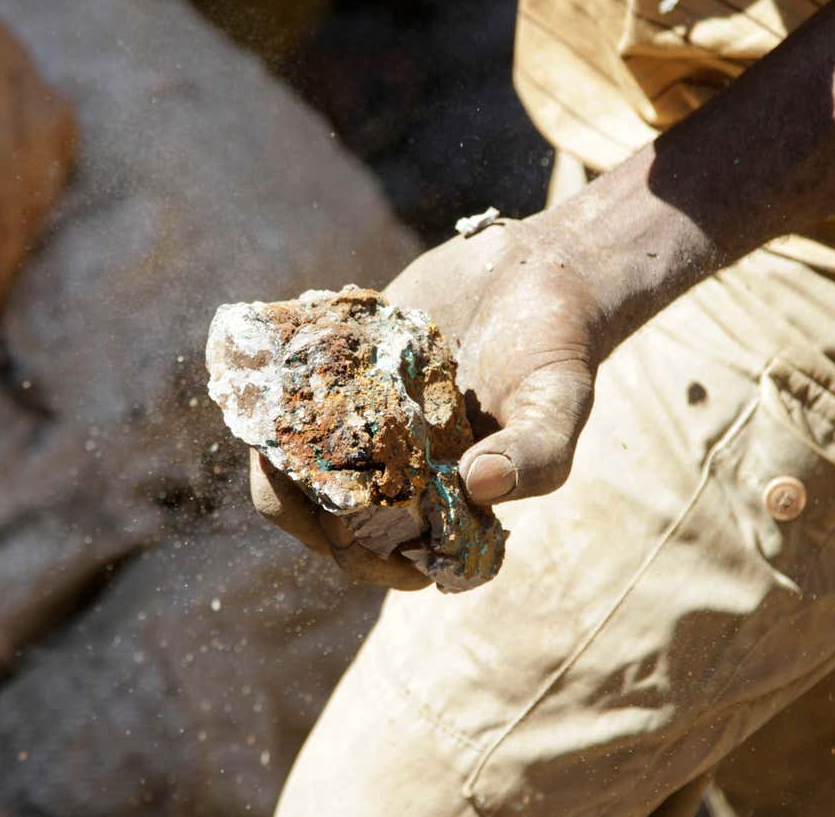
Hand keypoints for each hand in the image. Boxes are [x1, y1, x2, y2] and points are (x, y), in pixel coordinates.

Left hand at [250, 217, 604, 588]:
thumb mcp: (560, 403)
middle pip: (325, 522)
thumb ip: (535, 454)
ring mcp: (362, 428)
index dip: (365, 557)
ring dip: (277, 452)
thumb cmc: (554, 351)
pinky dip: (276, 392)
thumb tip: (478, 486)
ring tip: (274, 422)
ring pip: (295, 467)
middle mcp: (396, 476)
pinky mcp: (341, 377)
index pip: (390, 561)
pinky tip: (278, 366)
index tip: (354, 528)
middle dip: (302, 507)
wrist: (532, 274)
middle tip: (291, 469)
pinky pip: (289, 401)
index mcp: (444, 506)